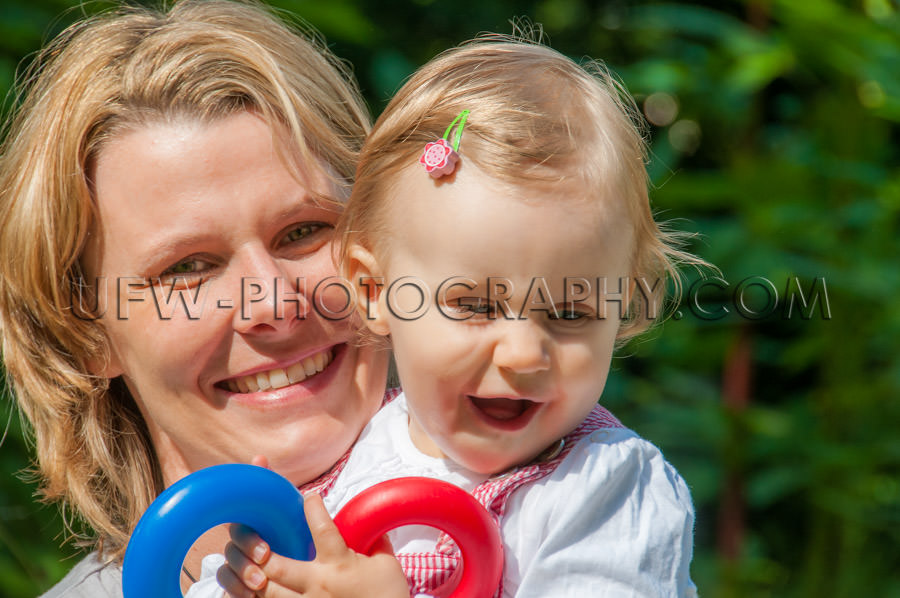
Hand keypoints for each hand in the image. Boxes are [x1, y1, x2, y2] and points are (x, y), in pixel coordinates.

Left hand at [218, 493, 408, 597]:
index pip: (322, 528)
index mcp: (339, 563)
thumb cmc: (389, 596)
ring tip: (246, 564)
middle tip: (251, 534)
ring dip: (254, 577)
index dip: (313, 509)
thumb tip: (371, 527)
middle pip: (277, 565)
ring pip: (269, 592)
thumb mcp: (387, 565)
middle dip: (258, 550)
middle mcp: (319, 584)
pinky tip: (252, 591)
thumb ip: (375, 543)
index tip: (309, 497)